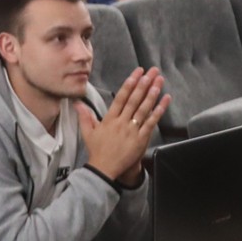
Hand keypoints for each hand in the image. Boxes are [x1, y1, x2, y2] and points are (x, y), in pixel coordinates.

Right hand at [80, 67, 167, 183]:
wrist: (105, 169)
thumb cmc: (97, 150)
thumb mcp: (88, 132)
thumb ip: (84, 116)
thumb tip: (76, 103)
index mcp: (109, 119)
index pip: (121, 97)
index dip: (130, 84)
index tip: (137, 73)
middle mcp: (121, 122)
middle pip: (134, 99)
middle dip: (144, 83)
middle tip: (152, 71)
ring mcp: (132, 130)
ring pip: (144, 108)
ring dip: (152, 93)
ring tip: (159, 81)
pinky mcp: (141, 138)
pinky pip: (151, 122)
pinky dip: (159, 110)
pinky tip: (165, 100)